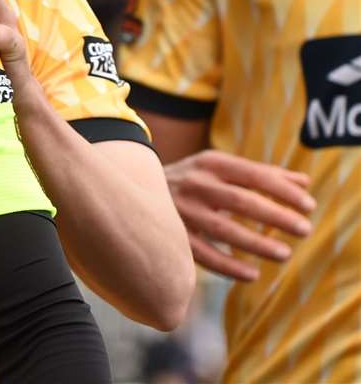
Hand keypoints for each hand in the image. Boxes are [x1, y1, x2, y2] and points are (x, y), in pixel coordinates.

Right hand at [162, 151, 314, 280]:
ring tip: (284, 254)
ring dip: (256, 244)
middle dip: (276, 216)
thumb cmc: (191, 179)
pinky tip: (251, 275)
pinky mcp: (171, 233)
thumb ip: (261, 173)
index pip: (254, 175)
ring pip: (222, 229)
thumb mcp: (218, 167)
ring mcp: (180, 209)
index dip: (283, 190)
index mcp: (210, 163)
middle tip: (304, 230)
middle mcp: (194, 183)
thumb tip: (304, 181)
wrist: (130, 185)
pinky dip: (228, 266)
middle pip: (241, 201)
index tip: (309, 206)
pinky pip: (202, 254)